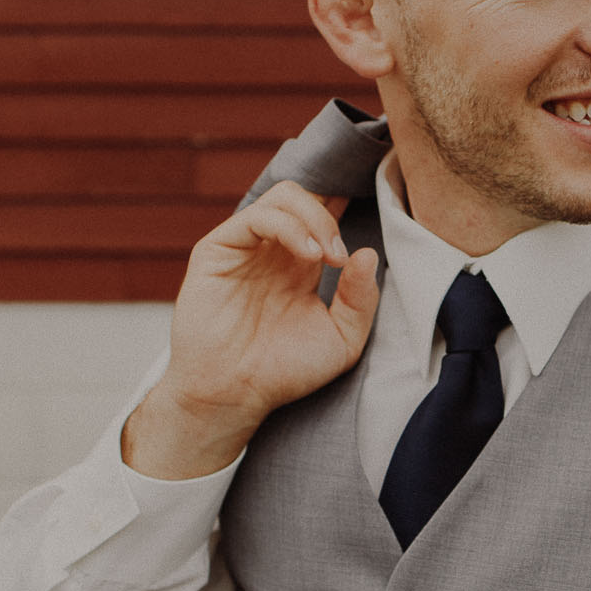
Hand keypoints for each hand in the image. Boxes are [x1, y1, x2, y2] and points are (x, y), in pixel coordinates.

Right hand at [122, 181, 380, 478]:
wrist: (234, 395)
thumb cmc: (283, 372)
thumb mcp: (341, 340)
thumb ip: (361, 299)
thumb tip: (368, 254)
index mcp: (301, 264)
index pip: (325, 211)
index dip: (347, 201)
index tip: (372, 210)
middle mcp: (274, 249)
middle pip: (307, 195)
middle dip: (332, 214)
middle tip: (341, 258)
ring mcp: (246, 246)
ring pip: (284, 195)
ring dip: (316, 219)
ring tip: (328, 258)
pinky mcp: (218, 249)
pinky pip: (256, 216)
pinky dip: (289, 227)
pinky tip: (308, 256)